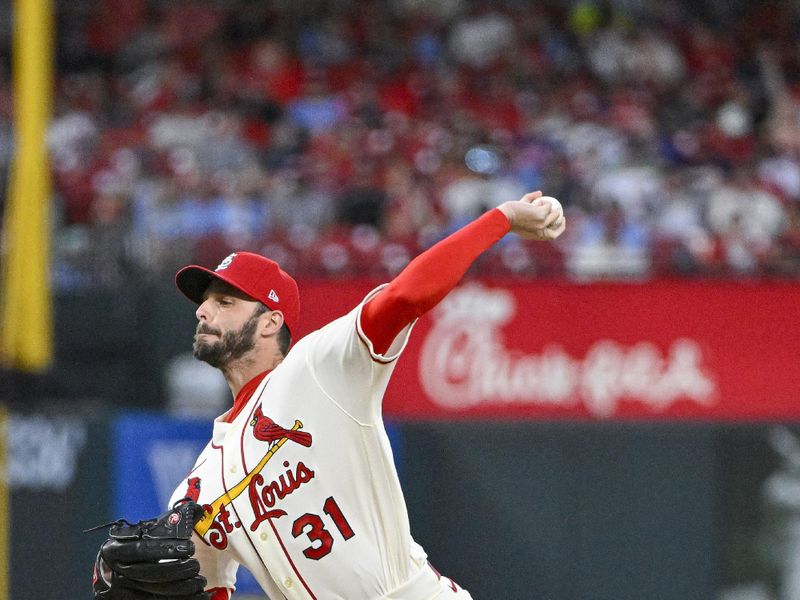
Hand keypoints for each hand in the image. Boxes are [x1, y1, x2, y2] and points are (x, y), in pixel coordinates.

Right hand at [91, 501, 209, 598]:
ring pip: (155, 593)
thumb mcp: (141, 536)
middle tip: (196, 565)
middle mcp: (114, 572)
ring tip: (200, 582)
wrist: (112, 574)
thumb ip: (165, 525)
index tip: (189, 547)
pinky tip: (198, 597)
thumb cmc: (133, 549)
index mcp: (115, 550)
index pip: (141, 549)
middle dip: (178, 570)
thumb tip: (196, 509)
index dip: (166, 549)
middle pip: (150, 573)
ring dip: (182, 589)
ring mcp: (120, 591)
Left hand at [497, 191, 565, 240]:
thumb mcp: (522, 212)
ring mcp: (542, 224)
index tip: (560, 222)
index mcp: (536, 236)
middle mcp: (540, 232)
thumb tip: (540, 193)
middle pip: (556, 230)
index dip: (558, 230)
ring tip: (548, 203)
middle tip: (561, 214)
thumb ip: (530, 202)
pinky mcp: (541, 215)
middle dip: (562, 224)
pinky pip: (548, 206)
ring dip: (553, 208)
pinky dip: (545, 202)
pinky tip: (540, 199)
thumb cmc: (510, 216)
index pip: (551, 236)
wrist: (504, 217)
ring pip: (554, 215)